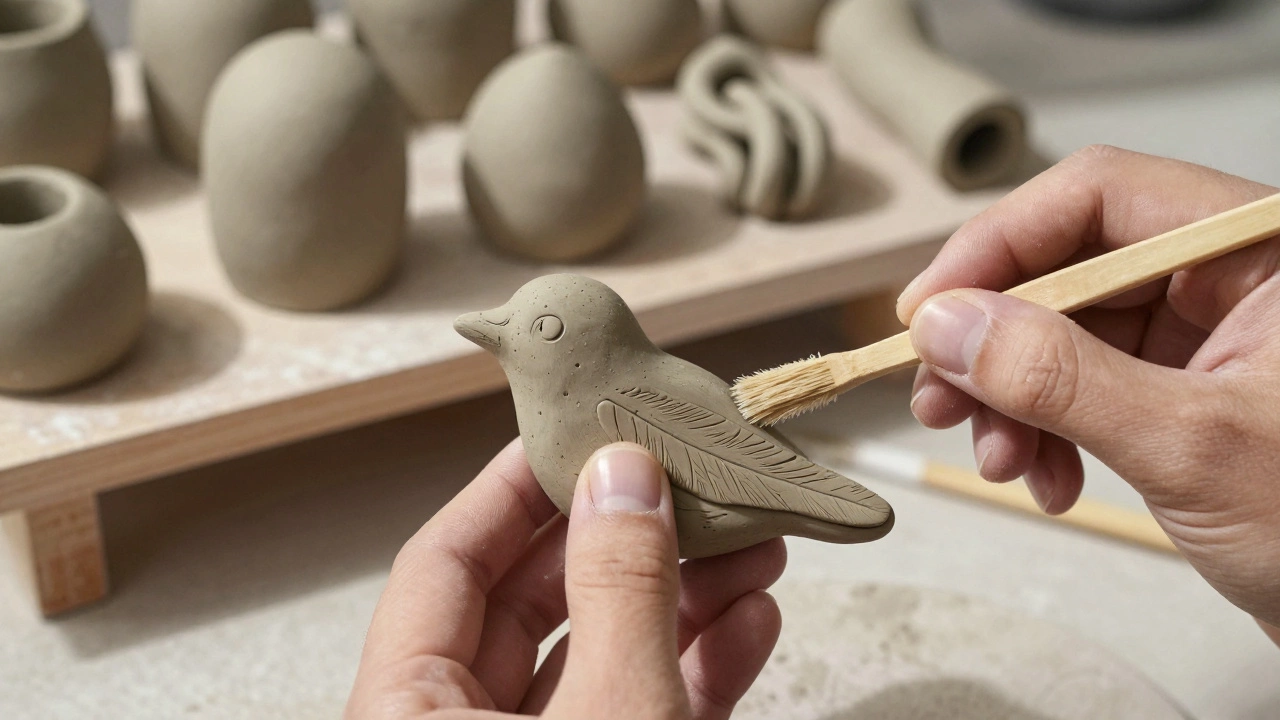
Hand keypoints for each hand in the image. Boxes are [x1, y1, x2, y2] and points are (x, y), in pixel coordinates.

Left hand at [345, 440, 784, 718]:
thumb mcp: (611, 715)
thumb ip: (617, 594)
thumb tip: (623, 476)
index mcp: (410, 710)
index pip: (446, 562)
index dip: (513, 485)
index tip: (579, 430)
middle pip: (536, 602)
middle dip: (629, 540)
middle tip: (691, 484)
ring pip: (602, 655)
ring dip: (684, 600)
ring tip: (751, 548)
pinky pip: (641, 711)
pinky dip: (699, 669)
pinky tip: (752, 623)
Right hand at [896, 146, 1279, 630]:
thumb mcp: (1191, 445)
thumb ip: (1061, 376)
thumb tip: (947, 323)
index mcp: (1259, 248)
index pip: (1099, 196)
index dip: (998, 246)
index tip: (928, 310)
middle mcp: (1230, 275)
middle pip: (1069, 266)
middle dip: (995, 341)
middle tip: (938, 396)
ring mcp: (1206, 334)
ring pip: (1064, 331)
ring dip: (1011, 396)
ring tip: (998, 458)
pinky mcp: (1184, 388)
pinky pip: (1083, 384)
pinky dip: (1046, 430)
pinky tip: (1045, 478)